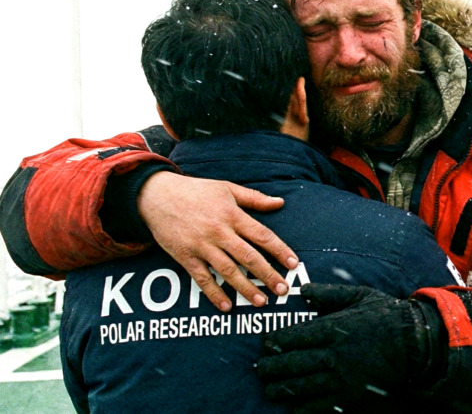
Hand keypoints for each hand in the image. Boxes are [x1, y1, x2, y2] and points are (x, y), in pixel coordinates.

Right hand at [138, 171, 295, 310]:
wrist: (156, 195)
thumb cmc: (195, 191)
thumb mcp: (227, 188)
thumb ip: (254, 198)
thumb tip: (280, 202)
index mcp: (232, 215)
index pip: (262, 235)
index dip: (279, 250)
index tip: (293, 264)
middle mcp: (219, 232)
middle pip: (248, 257)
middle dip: (267, 274)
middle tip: (283, 289)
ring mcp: (201, 246)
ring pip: (228, 270)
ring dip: (245, 288)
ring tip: (261, 301)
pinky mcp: (185, 256)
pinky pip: (202, 278)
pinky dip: (214, 293)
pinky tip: (227, 305)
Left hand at [257, 284, 444, 412]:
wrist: (416, 344)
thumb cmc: (389, 316)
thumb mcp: (360, 296)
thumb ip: (329, 294)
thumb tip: (303, 290)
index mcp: (333, 329)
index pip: (293, 338)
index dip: (275, 343)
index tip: (266, 345)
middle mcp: (332, 356)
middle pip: (290, 364)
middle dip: (270, 368)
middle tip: (260, 370)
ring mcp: (340, 379)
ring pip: (299, 387)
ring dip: (280, 390)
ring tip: (270, 390)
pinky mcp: (348, 397)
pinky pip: (317, 406)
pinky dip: (300, 407)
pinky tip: (292, 406)